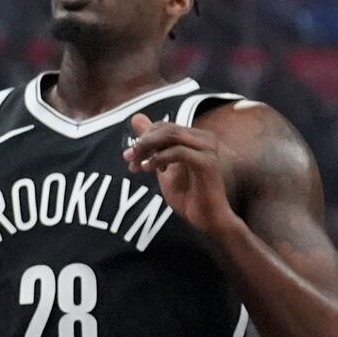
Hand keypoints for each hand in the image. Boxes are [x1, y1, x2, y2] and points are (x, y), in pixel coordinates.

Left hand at [125, 113, 238, 239]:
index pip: (163, 126)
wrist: (206, 219)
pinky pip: (179, 151)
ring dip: (148, 148)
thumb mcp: (162, 165)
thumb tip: (136, 117)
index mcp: (196, 137)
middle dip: (143, 142)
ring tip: (138, 164)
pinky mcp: (208, 163)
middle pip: (166, 128)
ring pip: (171, 135)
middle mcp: (205, 138)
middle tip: (129, 158)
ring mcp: (208, 149)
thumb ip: (151, 143)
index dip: (143, 138)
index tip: (130, 156)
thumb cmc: (187, 195)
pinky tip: (149, 169)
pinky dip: (159, 158)